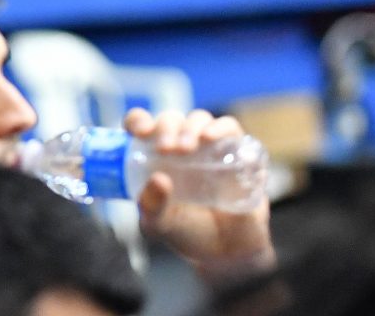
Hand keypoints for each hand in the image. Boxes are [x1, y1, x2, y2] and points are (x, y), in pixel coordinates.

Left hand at [124, 108, 275, 285]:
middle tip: (165, 148)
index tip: (138, 132)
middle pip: (171, 120)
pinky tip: (210, 138)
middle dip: (166, 128)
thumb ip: (151, 206)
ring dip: (190, 128)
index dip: (138, 121)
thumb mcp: (159, 224)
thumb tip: (158, 180)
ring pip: (198, 120)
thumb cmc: (187, 233)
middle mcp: (180, 147)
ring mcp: (209, 148)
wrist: (227, 253)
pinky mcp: (236, 153)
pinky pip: (230, 129)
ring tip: (185, 149)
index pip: (143, 125)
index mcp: (155, 157)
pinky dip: (220, 128)